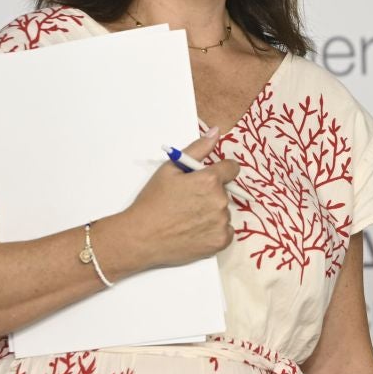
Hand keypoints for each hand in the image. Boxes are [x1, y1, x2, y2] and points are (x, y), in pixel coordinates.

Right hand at [106, 137, 239, 271]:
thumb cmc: (153, 202)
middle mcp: (220, 200)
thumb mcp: (170, 169)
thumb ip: (198, 149)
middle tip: (188, 202)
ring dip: (212, 213)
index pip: (231, 169)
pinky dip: (214, 231)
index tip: (208, 179)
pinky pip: (225, 231)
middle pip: (224, 191)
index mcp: (210, 180)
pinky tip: (195, 231)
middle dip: (211, 194)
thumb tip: (216, 131)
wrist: (141, 237)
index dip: (219, 171)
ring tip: (188, 218)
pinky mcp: (220, 241)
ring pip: (223, 212)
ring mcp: (221, 222)